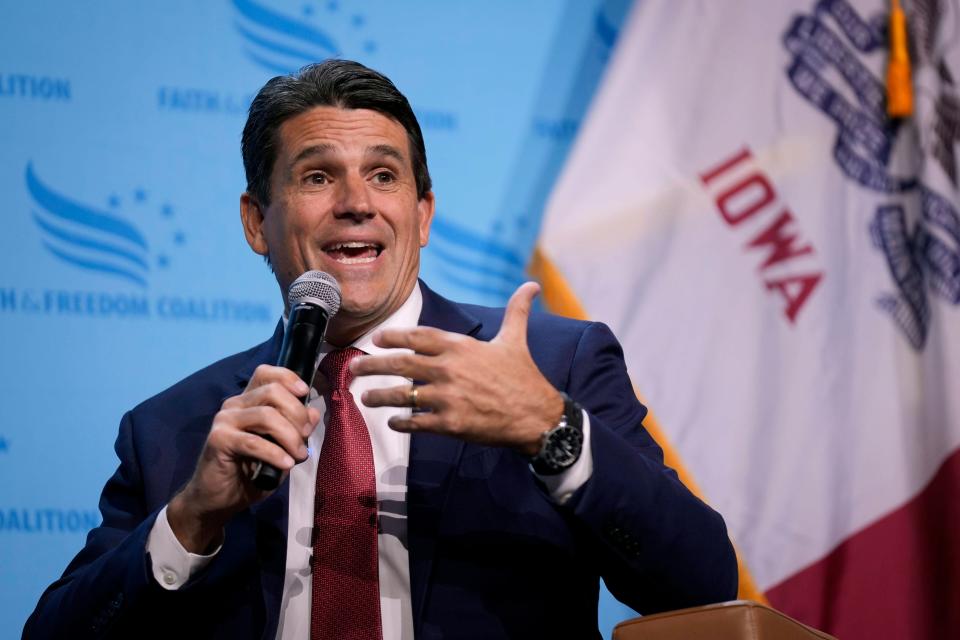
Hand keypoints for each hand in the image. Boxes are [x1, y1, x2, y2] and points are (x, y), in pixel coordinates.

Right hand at [167, 365, 318, 552]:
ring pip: (266, 415)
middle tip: (305, 437)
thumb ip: (297, 430)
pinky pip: (253, 442)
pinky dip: (275, 453)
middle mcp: (235, 404)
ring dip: (290, 436)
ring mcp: (224, 420)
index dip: (288, 378)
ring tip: (298, 456)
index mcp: (249, 401)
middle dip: (297, 413)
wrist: (219, 500)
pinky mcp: (218, 440)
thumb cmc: (251, 473)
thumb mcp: (283, 450)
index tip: (305, 394)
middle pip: (272, 391)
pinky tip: (286, 465)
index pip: (266, 373)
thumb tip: (313, 413)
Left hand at [353, 282, 563, 455]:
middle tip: (353, 368)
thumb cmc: (524, 376)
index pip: (417, 336)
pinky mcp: (450, 423)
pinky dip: (401, 422)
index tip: (376, 339)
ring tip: (364, 397)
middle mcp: (449, 368)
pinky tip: (392, 421)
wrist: (536, 416)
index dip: (393, 337)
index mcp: (460, 346)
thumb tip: (532, 285)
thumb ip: (517, 310)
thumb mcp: (516, 339)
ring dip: (379, 396)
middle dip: (373, 365)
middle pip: (400, 364)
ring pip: (402, 394)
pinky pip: (416, 422)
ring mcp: (448, 397)